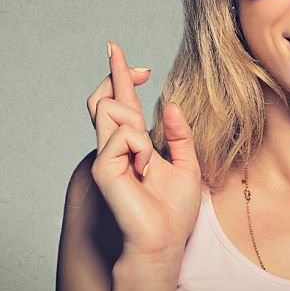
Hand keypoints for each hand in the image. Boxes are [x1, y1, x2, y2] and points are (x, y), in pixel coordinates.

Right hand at [87, 41, 202, 267]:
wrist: (164, 242)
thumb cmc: (173, 213)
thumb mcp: (187, 165)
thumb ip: (179, 135)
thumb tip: (169, 105)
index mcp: (133, 144)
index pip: (121, 100)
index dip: (118, 73)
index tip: (116, 49)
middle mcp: (114, 146)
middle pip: (106, 97)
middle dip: (120, 77)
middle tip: (142, 70)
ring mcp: (104, 156)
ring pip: (110, 109)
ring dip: (137, 127)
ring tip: (147, 159)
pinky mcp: (102, 167)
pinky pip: (122, 134)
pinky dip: (140, 147)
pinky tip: (143, 169)